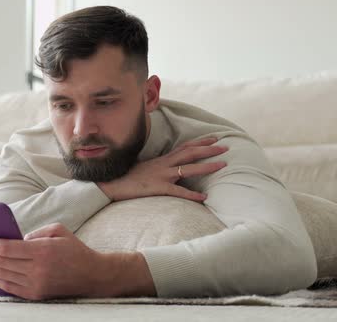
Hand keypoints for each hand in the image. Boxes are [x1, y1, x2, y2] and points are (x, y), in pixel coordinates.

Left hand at [0, 223, 151, 299]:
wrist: (92, 275)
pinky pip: (11, 288)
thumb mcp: (58, 230)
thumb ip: (35, 232)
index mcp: (42, 251)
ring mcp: (36, 284)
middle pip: (0, 262)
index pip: (7, 248)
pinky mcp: (37, 294)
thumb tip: (14, 240)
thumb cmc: (74, 249)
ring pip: (2, 275)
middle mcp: (37, 269)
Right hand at [97, 137, 227, 201]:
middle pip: (190, 153)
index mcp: (161, 160)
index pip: (184, 147)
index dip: (200, 142)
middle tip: (225, 147)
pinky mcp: (157, 188)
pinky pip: (177, 192)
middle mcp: (163, 165)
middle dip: (209, 149)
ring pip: (188, 169)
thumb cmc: (127, 177)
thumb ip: (159, 167)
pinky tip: (203, 197)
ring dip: (207, 167)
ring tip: (223, 165)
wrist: (111, 184)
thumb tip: (170, 169)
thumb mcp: (145, 168)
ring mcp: (161, 175)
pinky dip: (191, 195)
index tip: (214, 138)